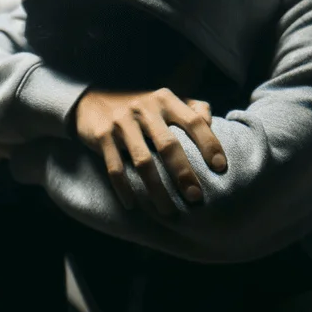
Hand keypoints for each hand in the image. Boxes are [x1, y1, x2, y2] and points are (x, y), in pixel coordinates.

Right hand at [73, 88, 225, 214]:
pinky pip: (115, 168)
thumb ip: (192, 108)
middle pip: (168, 145)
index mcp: (165, 100)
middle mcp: (144, 108)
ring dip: (157, 190)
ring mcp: (121, 123)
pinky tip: (132, 205)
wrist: (91, 101)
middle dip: (183, 173)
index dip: (209, 144)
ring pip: (143, 162)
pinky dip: (124, 189)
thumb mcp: (165, 100)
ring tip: (168, 211)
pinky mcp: (102, 136)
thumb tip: (211, 123)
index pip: (193, 121)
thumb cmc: (138, 107)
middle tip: (195, 197)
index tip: (220, 167)